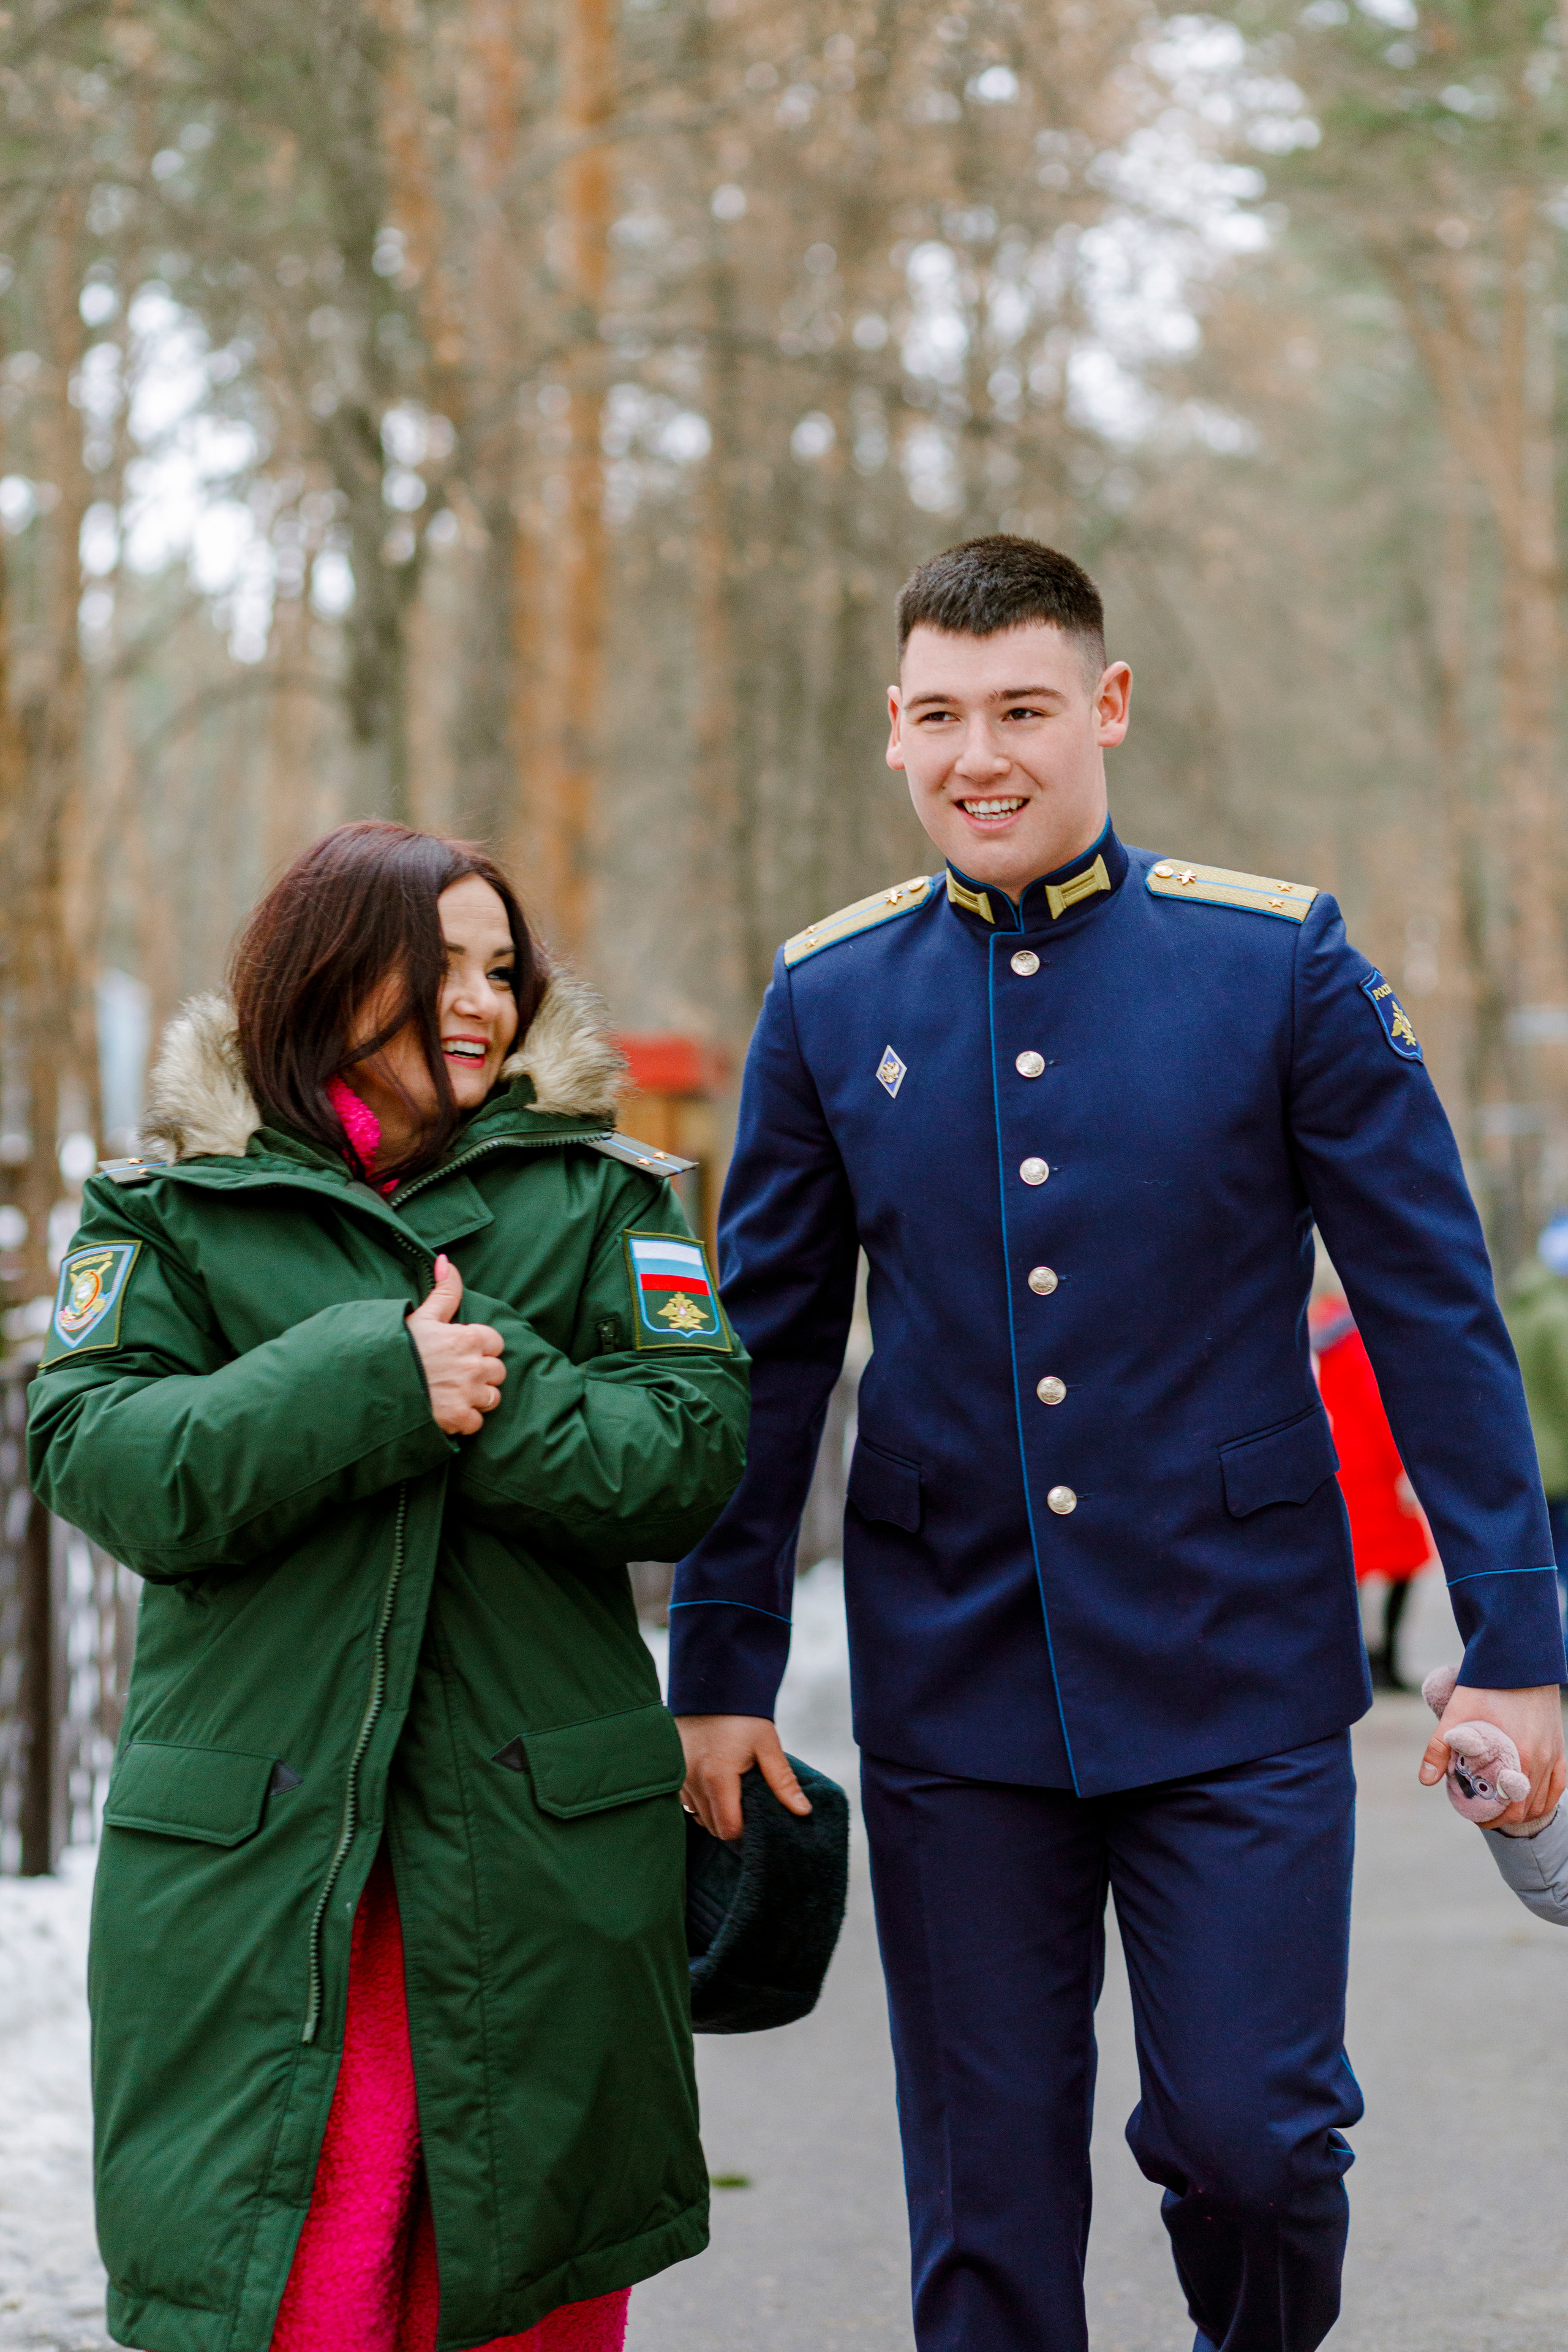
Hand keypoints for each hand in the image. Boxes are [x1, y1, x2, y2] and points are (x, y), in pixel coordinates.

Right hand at [406, 1254, 505, 1436]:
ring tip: (452, 1394)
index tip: (461, 1351)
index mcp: (468, 1337)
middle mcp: (474, 1365)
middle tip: (455, 1374)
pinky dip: (464, 1421)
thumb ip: (443, 1290)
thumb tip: (446, 1260)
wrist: (372, 1382)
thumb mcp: (421, 1314)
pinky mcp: (458, 1418)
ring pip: (492, 1397)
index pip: (495, 1342)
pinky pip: (476, 1422)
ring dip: (476, 1398)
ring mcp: (468, 1393)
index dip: (479, 1347)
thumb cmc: (396, 1346)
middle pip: (497, 1371)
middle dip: (481, 1373)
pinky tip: (446, 1413)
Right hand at [676, 1713, 812, 1842]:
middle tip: (748, 1805)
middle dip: (731, 1823)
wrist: (712, 1686)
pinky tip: (715, 1786)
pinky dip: (701, 1802)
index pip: (728, 1828)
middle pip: (712, 1827)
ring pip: (698, 1816)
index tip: (757, 1816)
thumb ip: (783, 1781)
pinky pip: (686, 1801)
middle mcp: (692, 1780)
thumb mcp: (767, 1745)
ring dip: (715, 1813)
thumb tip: (803, 1811)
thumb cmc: (743, 1716)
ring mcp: (679, 1777)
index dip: (745, 1830)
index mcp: (717, 1777)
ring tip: (732, 1794)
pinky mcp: (673, 1771)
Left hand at [1420, 1682, 1566, 1826]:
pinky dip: (1545, 1797)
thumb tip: (1426, 1781)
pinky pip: (1559, 1783)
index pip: (1509, 1807)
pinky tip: (1530, 1799)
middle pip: (1525, 1808)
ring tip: (1503, 1808)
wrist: (1517, 1661)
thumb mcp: (1456, 1717)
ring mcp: (1554, 1754)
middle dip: (1505, 1816)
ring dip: (1524, 1809)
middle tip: (1485, 1814)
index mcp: (1517, 1758)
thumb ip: (1439, 1749)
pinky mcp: (1560, 1746)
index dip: (1491, 1819)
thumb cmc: (1484, 1687)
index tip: (1476, 1818)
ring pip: (1543, 1799)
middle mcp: (1541, 1760)